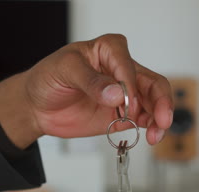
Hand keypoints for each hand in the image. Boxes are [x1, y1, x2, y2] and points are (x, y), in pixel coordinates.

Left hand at [0, 34, 173, 148]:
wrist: (38, 106)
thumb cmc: (48, 78)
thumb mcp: (64, 70)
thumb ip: (91, 81)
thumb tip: (117, 94)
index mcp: (109, 49)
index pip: (129, 66)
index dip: (130, 85)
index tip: (123, 102)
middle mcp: (122, 70)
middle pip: (152, 82)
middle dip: (161, 102)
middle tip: (161, 120)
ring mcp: (125, 93)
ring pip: (154, 102)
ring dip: (160, 118)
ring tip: (156, 134)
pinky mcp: (124, 113)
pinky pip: (145, 118)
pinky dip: (151, 127)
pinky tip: (151, 135)